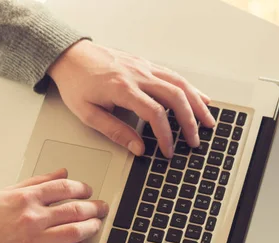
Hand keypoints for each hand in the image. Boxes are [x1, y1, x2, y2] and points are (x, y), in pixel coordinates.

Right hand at [0, 169, 107, 242]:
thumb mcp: (6, 192)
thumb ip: (36, 182)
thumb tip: (61, 173)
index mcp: (26, 198)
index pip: (65, 188)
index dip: (82, 188)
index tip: (88, 191)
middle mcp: (33, 217)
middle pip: (76, 210)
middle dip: (95, 208)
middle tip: (102, 208)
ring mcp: (34, 241)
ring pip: (75, 232)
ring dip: (91, 228)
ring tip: (96, 226)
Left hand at [48, 40, 215, 157]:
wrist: (70, 56)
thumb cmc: (75, 83)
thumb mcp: (88, 113)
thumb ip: (114, 132)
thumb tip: (138, 149)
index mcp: (122, 88)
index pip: (154, 113)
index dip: (166, 134)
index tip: (169, 150)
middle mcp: (137, 74)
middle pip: (175, 96)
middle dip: (189, 121)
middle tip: (195, 141)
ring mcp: (143, 67)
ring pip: (179, 83)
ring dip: (197, 103)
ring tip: (208, 121)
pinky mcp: (145, 64)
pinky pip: (173, 76)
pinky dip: (189, 88)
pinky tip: (199, 98)